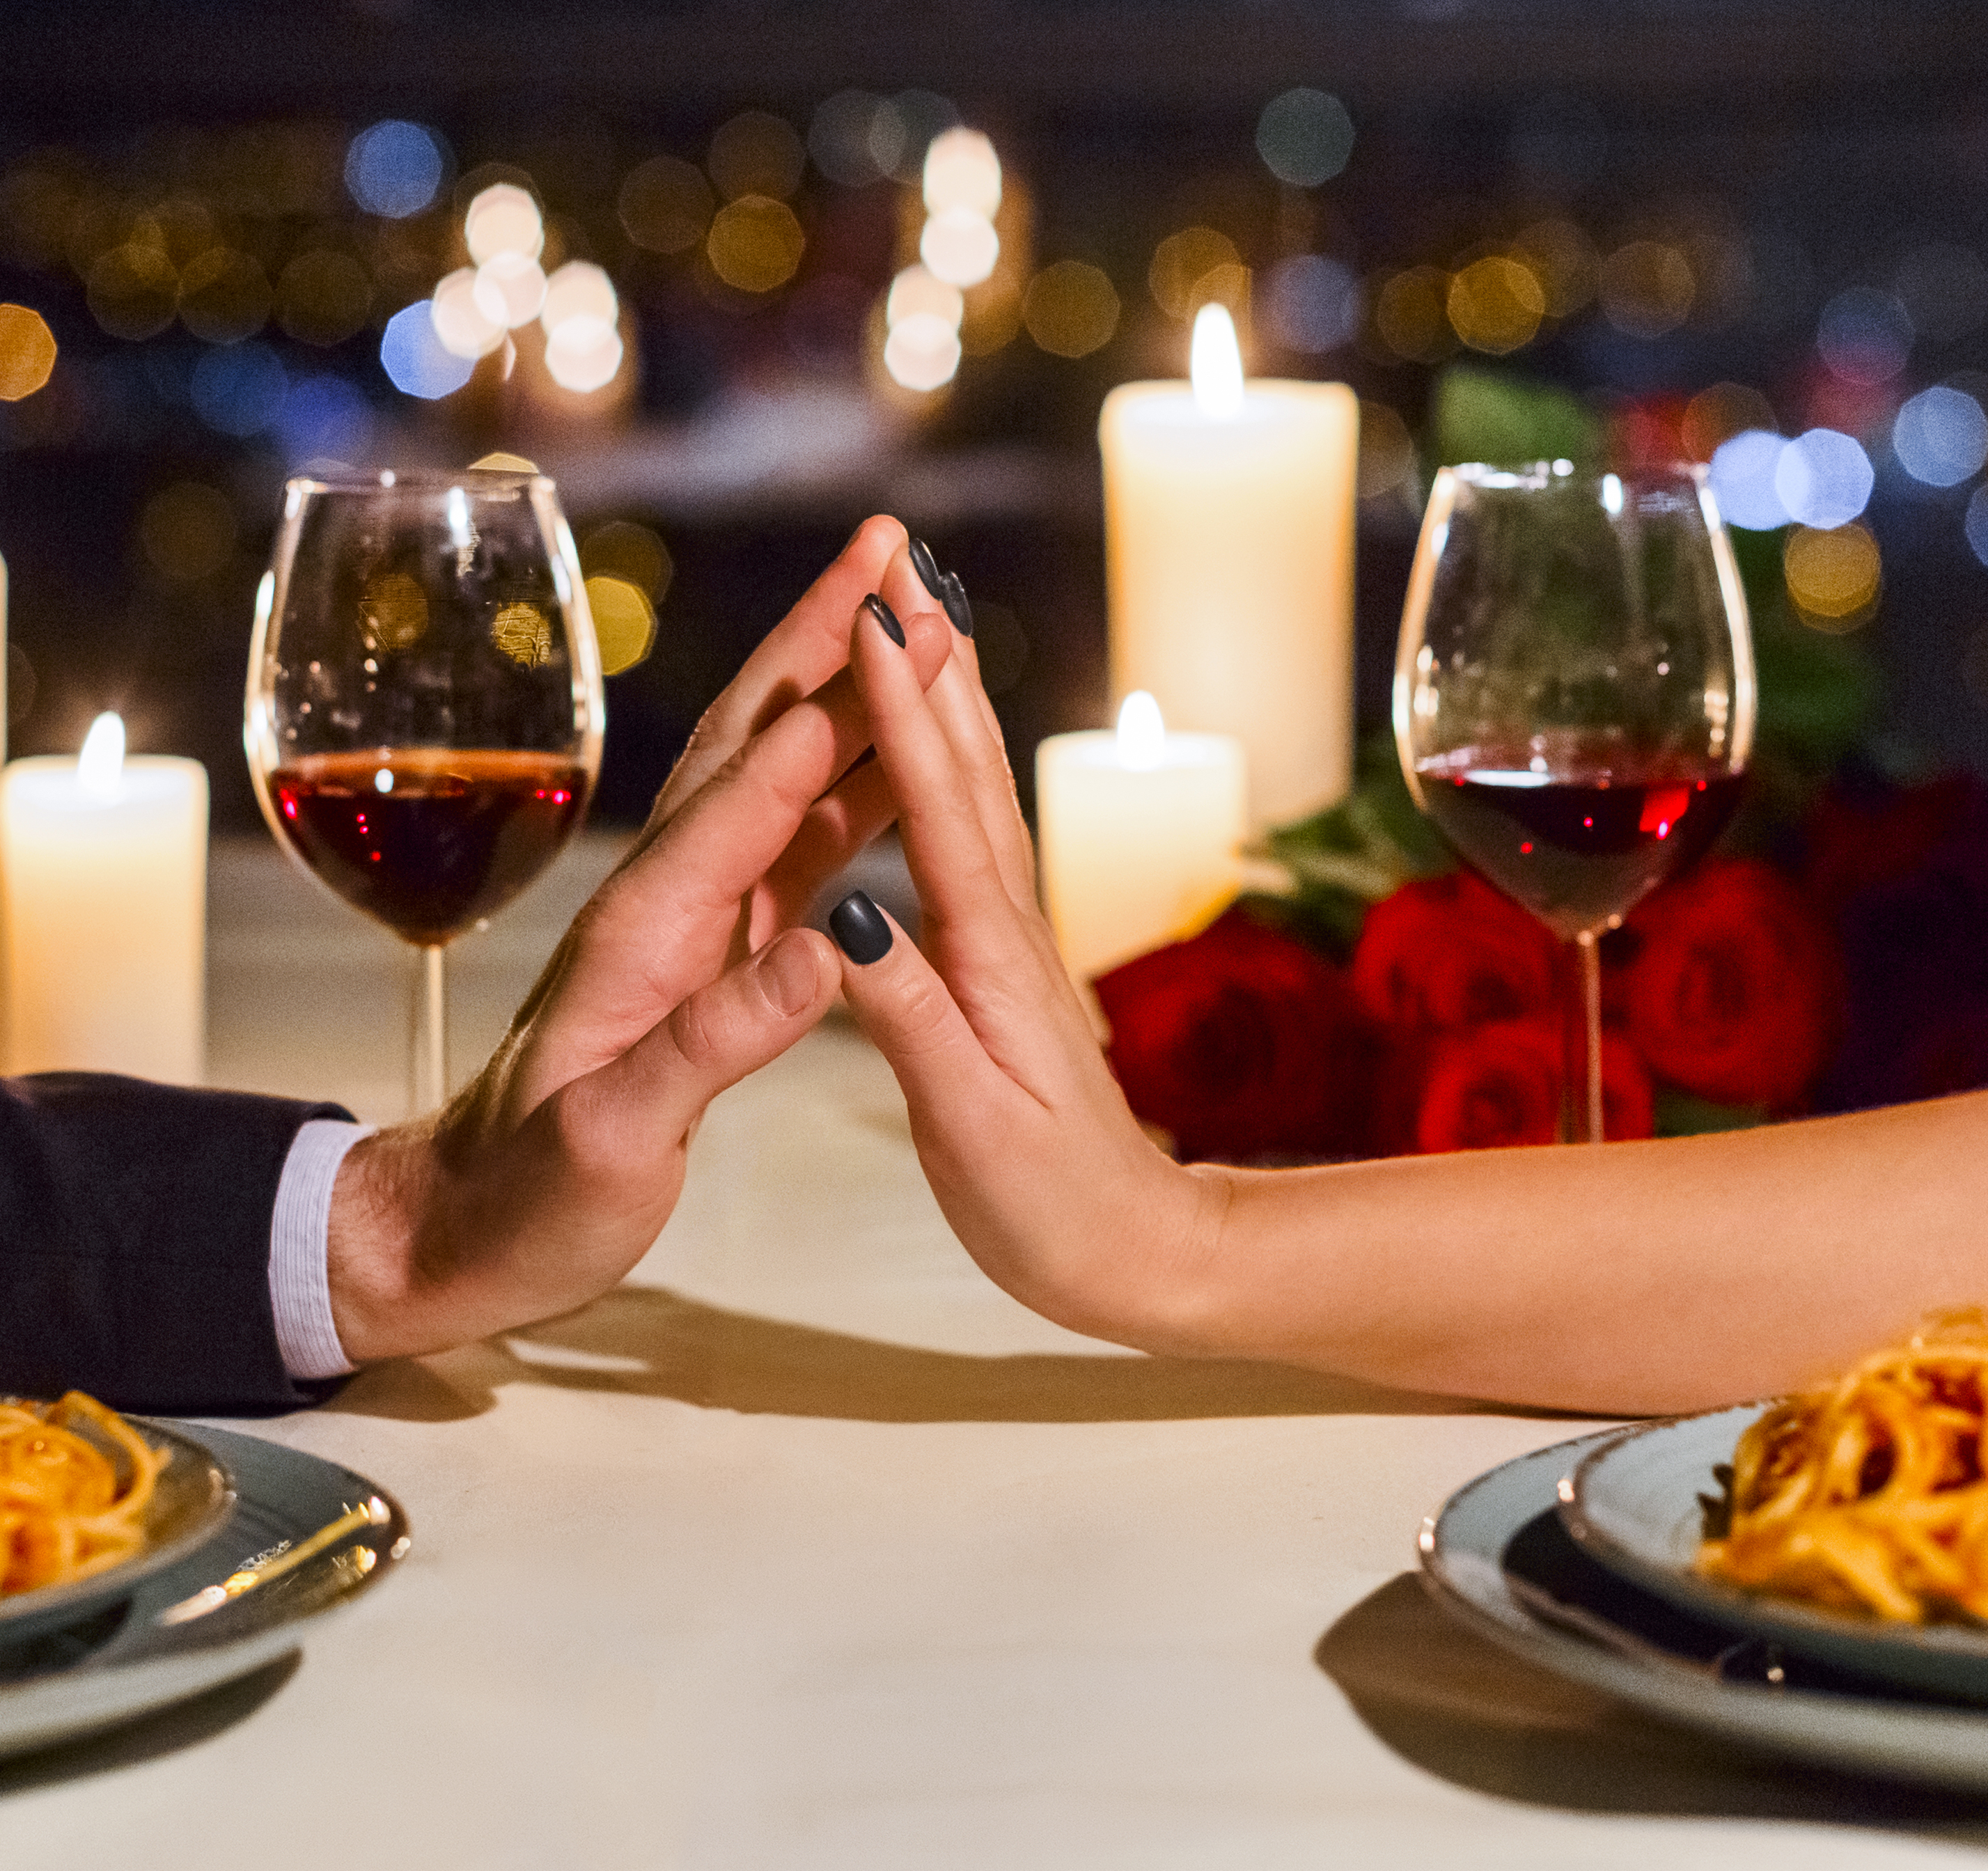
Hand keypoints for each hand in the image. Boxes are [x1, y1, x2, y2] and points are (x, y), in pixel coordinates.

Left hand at [325, 517, 958, 1360]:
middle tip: (894, 551)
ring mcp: (687, 924)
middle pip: (756, 744)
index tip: (889, 623)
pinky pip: (792, 848)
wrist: (457, 1231)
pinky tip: (901, 762)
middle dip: (826, 642)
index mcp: (643, 933)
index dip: (823, 708)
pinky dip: (851, 790)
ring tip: (920, 622)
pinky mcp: (708, 958)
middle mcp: (664, 904)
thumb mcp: (614, 1142)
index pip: (747, 796)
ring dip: (849, 698)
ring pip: (780, 783)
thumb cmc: (526, 1199)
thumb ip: (717, 1045)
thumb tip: (828, 953)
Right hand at [818, 588, 1227, 1353]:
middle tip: (898, 562)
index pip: (934, 810)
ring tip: (918, 615)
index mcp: (985, 959)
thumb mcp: (966, 1123)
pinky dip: (950, 769)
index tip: (875, 617)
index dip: (901, 710)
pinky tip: (938, 747)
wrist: (1139, 1256)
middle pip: (963, 769)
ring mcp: (1010, 941)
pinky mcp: (1005, 966)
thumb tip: (848, 919)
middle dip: (929, 660)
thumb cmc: (1049, 1207)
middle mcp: (1004, 929)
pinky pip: (970, 838)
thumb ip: (904, 1017)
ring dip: (945, 697)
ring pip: (972, 791)